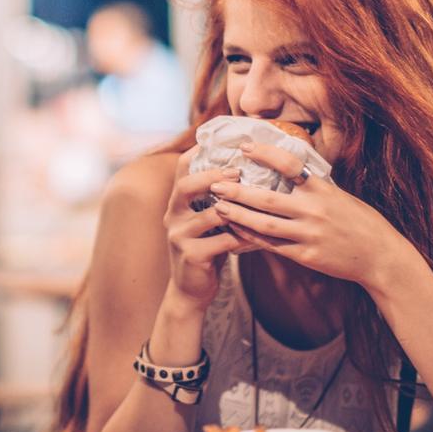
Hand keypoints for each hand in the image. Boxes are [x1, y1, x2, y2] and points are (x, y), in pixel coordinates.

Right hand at [162, 147, 248, 313]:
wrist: (191, 290)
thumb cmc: (206, 248)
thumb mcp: (207, 221)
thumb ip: (216, 199)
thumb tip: (247, 170)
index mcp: (177, 202)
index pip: (182, 168)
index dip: (200, 151)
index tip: (224, 141)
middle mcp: (173, 215)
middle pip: (187, 185)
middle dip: (214, 176)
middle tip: (239, 171)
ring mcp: (179, 236)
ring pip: (210, 214)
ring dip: (236, 209)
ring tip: (258, 203)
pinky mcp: (192, 255)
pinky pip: (222, 241)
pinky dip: (243, 237)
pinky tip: (259, 236)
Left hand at [208, 143, 418, 289]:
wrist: (380, 256)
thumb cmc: (361, 221)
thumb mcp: (340, 195)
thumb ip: (313, 186)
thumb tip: (288, 168)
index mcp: (324, 189)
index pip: (290, 165)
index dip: (265, 153)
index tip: (244, 146)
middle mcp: (315, 210)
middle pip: (267, 199)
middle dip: (238, 190)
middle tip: (215, 182)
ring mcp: (309, 235)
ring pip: (264, 225)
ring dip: (238, 215)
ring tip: (218, 206)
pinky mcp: (306, 256)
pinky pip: (272, 246)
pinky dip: (251, 238)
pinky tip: (235, 231)